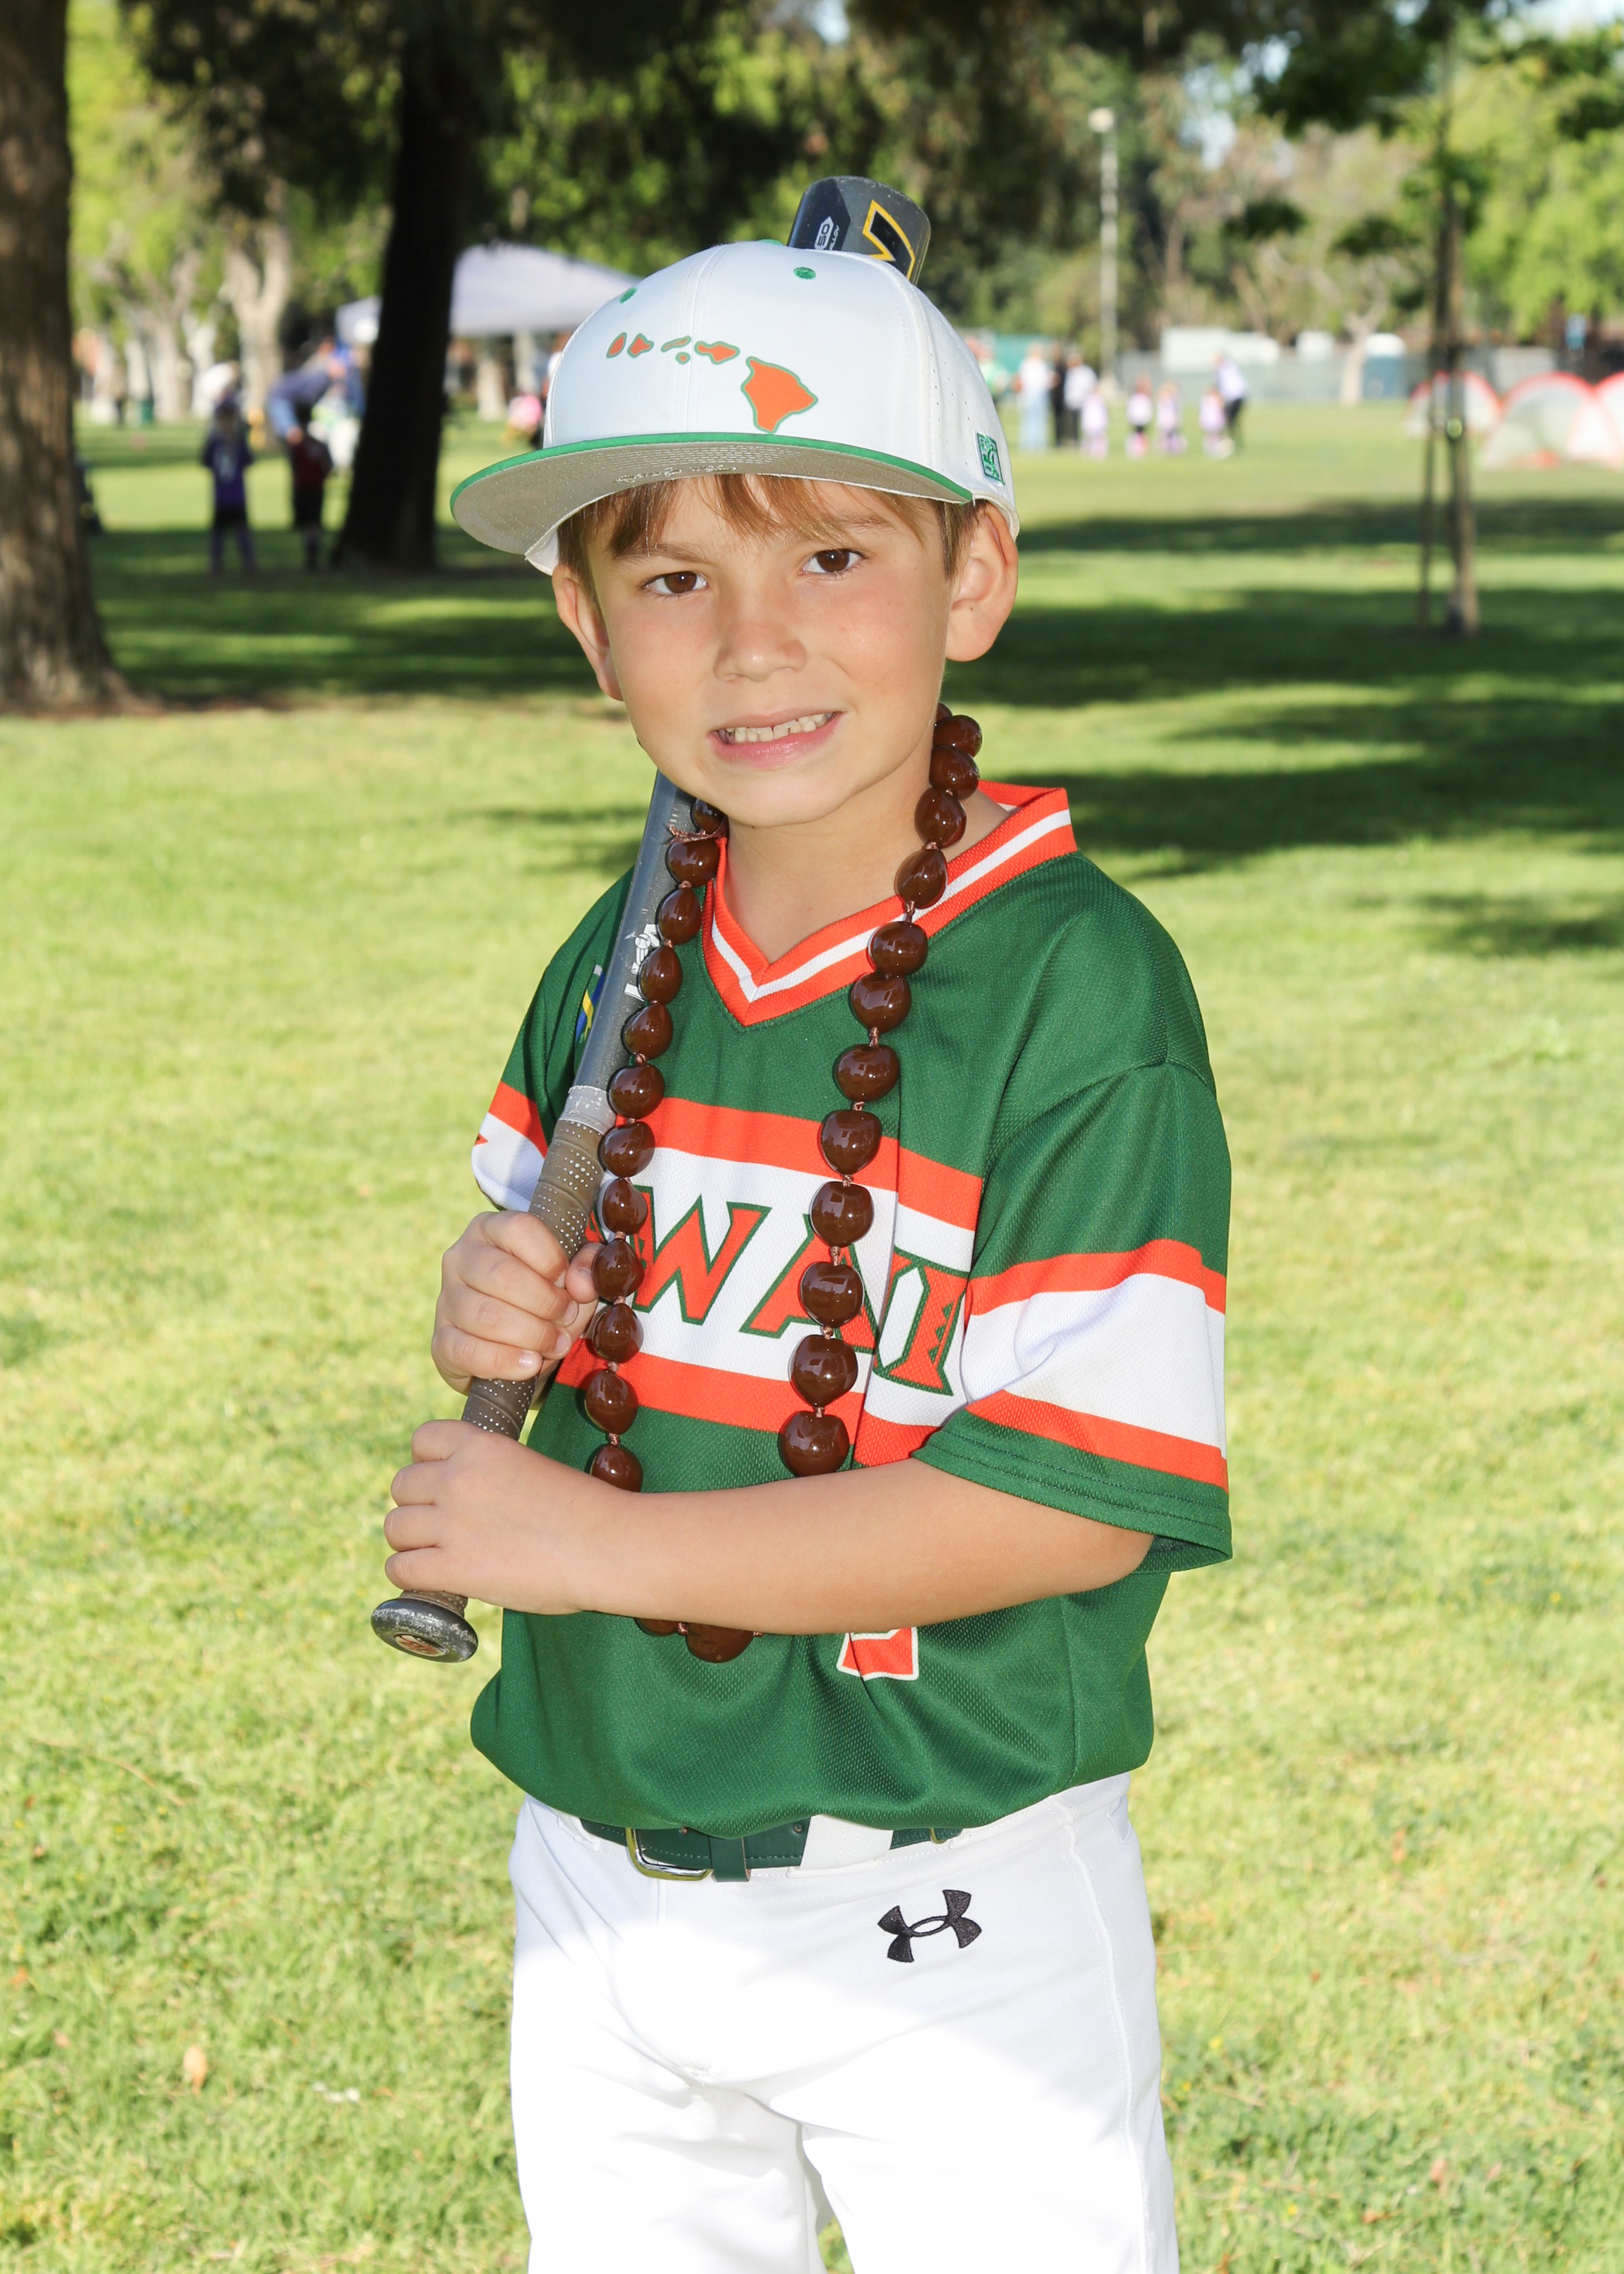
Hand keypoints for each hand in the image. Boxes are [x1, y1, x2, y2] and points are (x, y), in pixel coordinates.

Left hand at [384, 1420, 594, 1612]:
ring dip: (411, 1542)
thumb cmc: (584, 1511)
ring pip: (395, 1527)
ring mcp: (452, 1522)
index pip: (422, 1440)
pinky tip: (433, 1578)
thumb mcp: (530, 1466)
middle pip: (402, 1486)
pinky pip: (399, 1568)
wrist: (609, 1546)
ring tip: (436, 1554)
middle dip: (418, 1506)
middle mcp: (459, 1477)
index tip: (444, 1484)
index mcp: (481, 1446)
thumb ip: (491, 1472)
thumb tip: (467, 1497)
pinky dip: (411, 1576)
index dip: (428, 1463)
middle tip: (443, 1526)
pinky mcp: (453, 1567)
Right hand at [433, 1213, 598, 1392]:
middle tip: (567, 1319)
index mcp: (491, 1229)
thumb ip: (586, 1267)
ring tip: (556, 1344)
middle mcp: (460, 1258)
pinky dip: (505, 1361)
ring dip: (532, 1335)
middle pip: (502, 1275)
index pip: (519, 1229)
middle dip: (545, 1303)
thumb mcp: (573, 1277)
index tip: (570, 1285)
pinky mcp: (441, 1341)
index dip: (552, 1260)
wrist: (517, 1347)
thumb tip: (580, 1283)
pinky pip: (467, 1351)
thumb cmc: (545, 1299)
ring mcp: (446, 1299)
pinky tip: (530, 1364)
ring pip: (486, 1315)